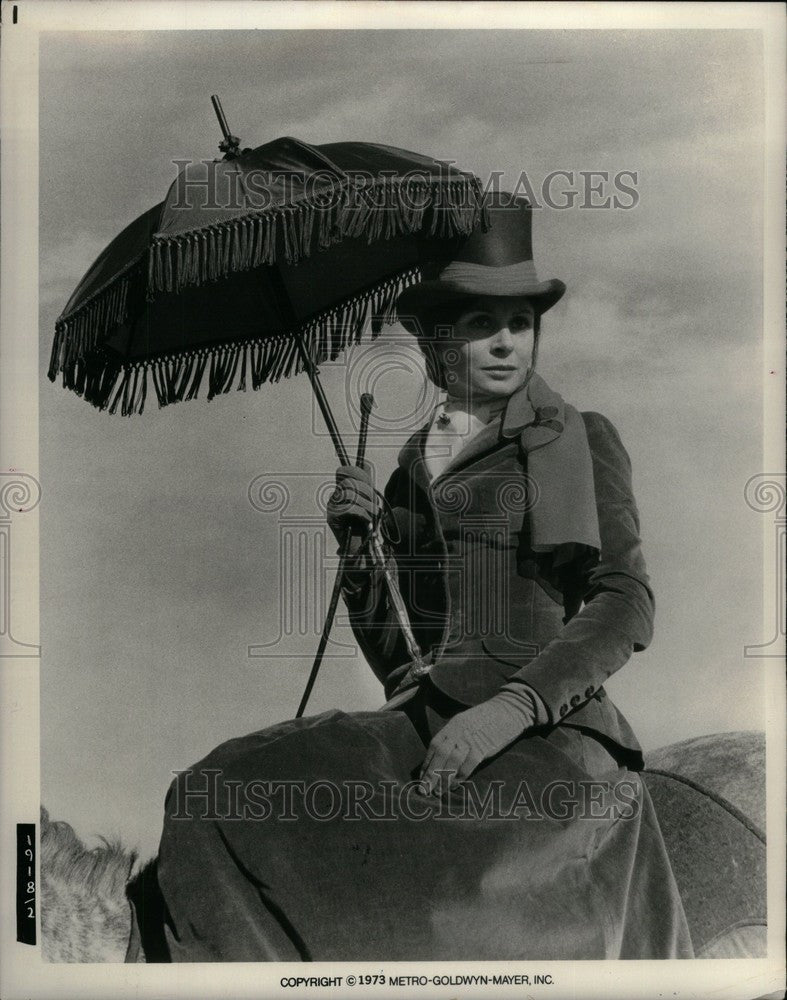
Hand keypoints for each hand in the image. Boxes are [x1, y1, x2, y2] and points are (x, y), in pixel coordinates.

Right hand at [326, 462, 378, 544]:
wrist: (363, 550)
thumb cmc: (367, 526)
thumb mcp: (371, 501)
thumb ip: (367, 484)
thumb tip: (365, 463)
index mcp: (343, 489)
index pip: (344, 470)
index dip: (359, 473)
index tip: (371, 486)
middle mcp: (335, 496)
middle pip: (349, 481)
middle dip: (367, 491)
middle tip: (375, 505)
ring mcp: (331, 506)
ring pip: (350, 493)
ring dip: (367, 505)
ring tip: (373, 516)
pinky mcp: (331, 518)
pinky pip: (349, 507)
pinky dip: (363, 514)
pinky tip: (366, 522)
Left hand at [419, 688, 536, 794]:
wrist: (508, 711)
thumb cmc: (486, 720)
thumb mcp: (466, 723)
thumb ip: (454, 737)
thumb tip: (441, 760)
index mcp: (453, 724)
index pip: (434, 745)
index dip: (427, 763)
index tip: (422, 778)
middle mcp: (459, 730)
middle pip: (440, 754)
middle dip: (431, 774)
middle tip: (424, 790)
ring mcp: (471, 738)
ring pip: (452, 761)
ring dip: (443, 778)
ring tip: (438, 792)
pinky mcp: (484, 747)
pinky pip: (468, 765)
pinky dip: (460, 777)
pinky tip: (454, 785)